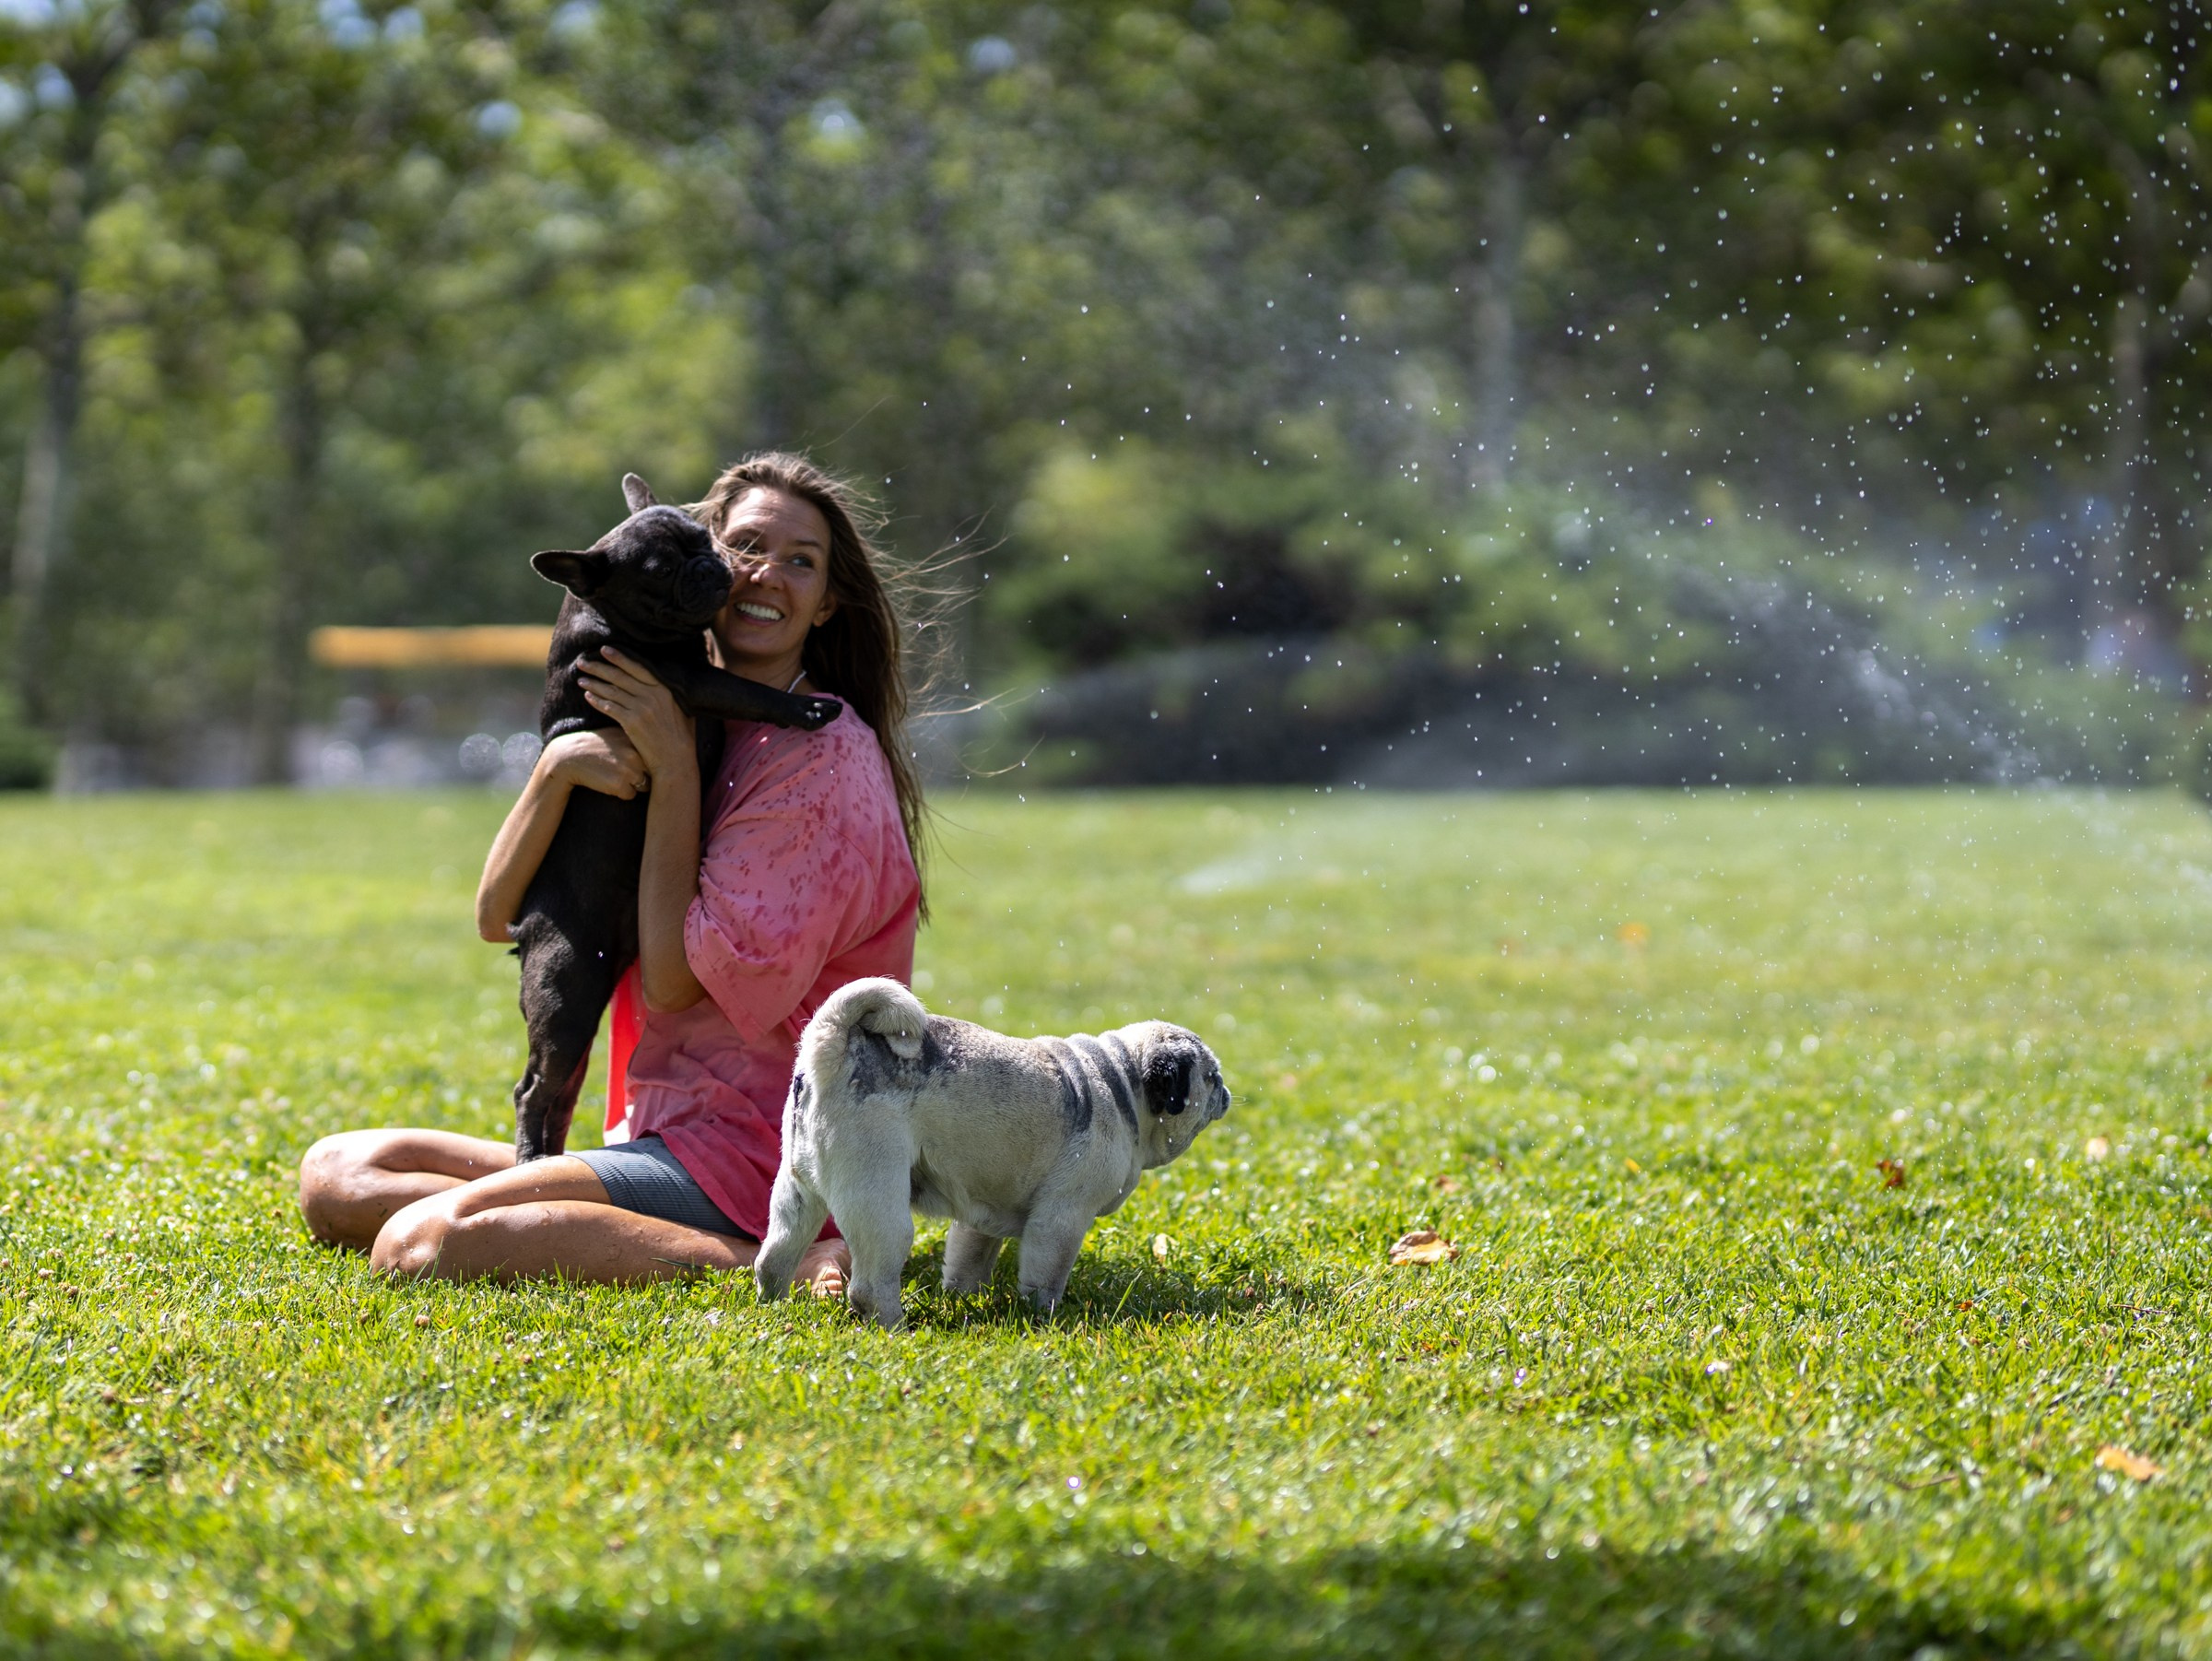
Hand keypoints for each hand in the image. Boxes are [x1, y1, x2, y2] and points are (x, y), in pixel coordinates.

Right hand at [542, 728, 649, 799]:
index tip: (634, 762)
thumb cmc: (594, 746)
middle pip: (653, 772)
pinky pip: (630, 795)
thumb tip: (658, 747)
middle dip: (643, 775)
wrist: (568, 758)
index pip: (654, 756)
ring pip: (644, 785)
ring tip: (613, 774)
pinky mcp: (620, 784)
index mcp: (635, 739)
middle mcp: (635, 753)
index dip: (647, 762)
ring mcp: (628, 769)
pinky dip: (621, 793)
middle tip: (621, 769)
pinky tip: (607, 782)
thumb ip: (636, 739)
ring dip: (633, 785)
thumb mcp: (616, 734)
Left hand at [578, 648, 696, 782]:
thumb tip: (662, 680)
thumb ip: (669, 693)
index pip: (637, 667)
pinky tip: (587, 696)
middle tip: (583, 662)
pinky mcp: (631, 722)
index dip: (619, 657)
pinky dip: (597, 700)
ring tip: (581, 678)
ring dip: (594, 683)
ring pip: (612, 691)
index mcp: (664, 688)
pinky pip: (609, 707)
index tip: (604, 650)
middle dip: (599, 667)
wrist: (676, 760)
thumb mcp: (682, 709)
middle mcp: (652, 695)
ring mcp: (641, 708)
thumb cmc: (680, 736)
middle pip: (620, 676)